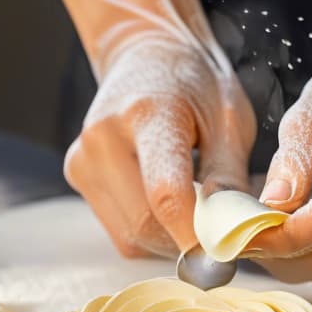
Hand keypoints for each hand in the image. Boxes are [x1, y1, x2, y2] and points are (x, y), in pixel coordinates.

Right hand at [66, 28, 255, 257]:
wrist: (145, 54)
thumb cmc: (197, 85)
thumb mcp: (229, 120)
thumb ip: (230, 178)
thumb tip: (235, 236)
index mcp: (148, 113)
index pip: (165, 193)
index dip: (194, 235)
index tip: (225, 258)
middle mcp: (103, 137)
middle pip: (145, 223)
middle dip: (188, 242)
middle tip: (224, 239)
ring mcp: (83, 158)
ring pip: (131, 235)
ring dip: (170, 240)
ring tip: (198, 215)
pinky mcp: (77, 175)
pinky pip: (120, 231)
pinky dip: (151, 232)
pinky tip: (169, 207)